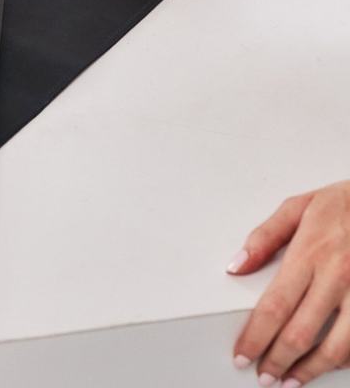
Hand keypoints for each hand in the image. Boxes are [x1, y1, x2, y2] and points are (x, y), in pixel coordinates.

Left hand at [229, 181, 349, 385]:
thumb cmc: (345, 204)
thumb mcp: (299, 206)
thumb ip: (265, 236)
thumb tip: (235, 265)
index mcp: (311, 252)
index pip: (275, 304)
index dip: (256, 336)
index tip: (242, 354)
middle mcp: (338, 276)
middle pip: (301, 332)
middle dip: (278, 360)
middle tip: (263, 376)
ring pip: (338, 348)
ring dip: (311, 370)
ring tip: (291, 380)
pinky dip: (344, 361)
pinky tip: (328, 366)